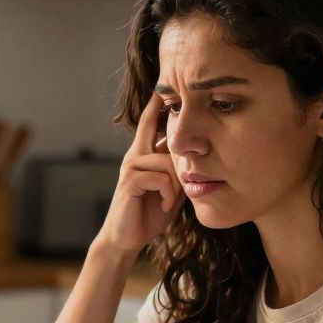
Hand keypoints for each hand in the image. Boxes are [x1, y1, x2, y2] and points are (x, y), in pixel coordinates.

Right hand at [95, 92, 181, 253]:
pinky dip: (168, 193)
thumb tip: (196, 156)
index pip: (150, 123)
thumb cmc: (150, 213)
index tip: (164, 84)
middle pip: (155, 130)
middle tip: (176, 115)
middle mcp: (135, 156)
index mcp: (144, 155)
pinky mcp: (130, 182)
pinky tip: (166, 206)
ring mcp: (130, 168)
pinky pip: (159, 177)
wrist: (126, 238)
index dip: (157, 104)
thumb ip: (178, 170)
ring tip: (172, 200)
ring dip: (176, 183)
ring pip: (166, 160)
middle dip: (165, 122)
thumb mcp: (171, 189)